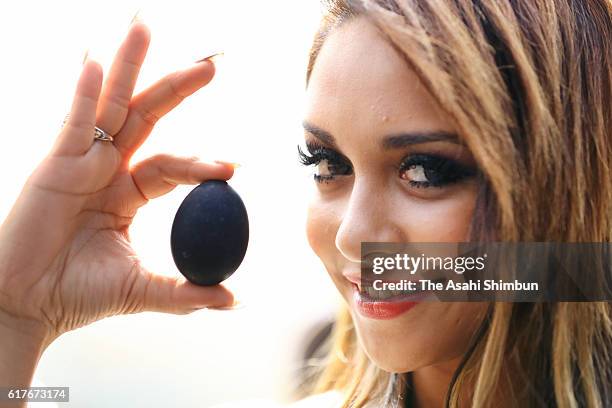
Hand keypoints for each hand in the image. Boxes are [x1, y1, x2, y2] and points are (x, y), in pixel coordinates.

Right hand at [0, 20, 235, 348]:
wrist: (28, 305)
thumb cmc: (78, 294)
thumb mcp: (142, 288)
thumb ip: (186, 292)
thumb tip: (234, 300)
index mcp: (130, 192)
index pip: (172, 166)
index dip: (201, 163)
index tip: (233, 167)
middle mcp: (109, 168)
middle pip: (147, 116)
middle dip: (176, 88)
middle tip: (210, 64)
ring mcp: (82, 161)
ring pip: (110, 104)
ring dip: (129, 66)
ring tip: (145, 28)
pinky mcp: (55, 162)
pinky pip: (74, 121)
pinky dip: (84, 92)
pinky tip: (96, 62)